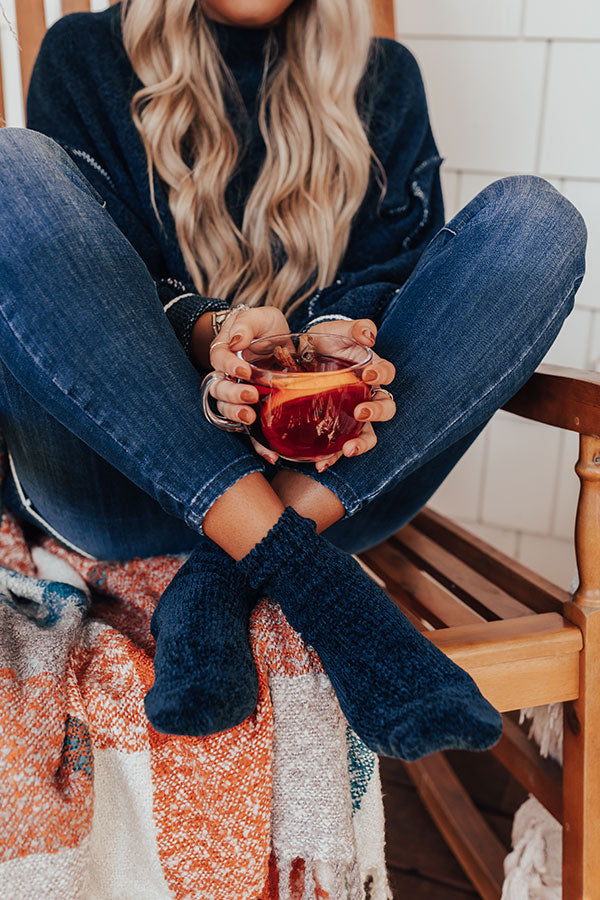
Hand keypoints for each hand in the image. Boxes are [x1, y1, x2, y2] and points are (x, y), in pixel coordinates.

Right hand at [207, 306, 289, 463]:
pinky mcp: (253, 410)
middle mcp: (227, 376)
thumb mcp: (261, 317)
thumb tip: (237, 339)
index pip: (218, 359)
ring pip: (226, 410)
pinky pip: (250, 432)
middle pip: (218, 390)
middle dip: (232, 395)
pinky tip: (271, 454)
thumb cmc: (266, 327)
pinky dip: (258, 445)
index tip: (243, 369)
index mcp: (226, 351)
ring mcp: (239, 395)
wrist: (278, 341)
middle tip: (250, 395)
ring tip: (251, 418)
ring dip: (236, 416)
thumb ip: (247, 324)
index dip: (227, 365)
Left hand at [305, 318, 395, 471]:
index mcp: (372, 372)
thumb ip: (355, 328)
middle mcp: (368, 396)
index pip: (387, 375)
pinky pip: (340, 447)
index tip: (368, 375)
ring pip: (369, 434)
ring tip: (348, 449)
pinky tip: (321, 464)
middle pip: (386, 407)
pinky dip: (333, 458)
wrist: (299, 357)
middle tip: (360, 412)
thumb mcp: (337, 331)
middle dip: (377, 412)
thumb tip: (370, 336)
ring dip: (362, 443)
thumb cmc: (325, 343)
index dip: (382, 375)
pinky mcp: (336, 429)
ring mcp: (353, 416)